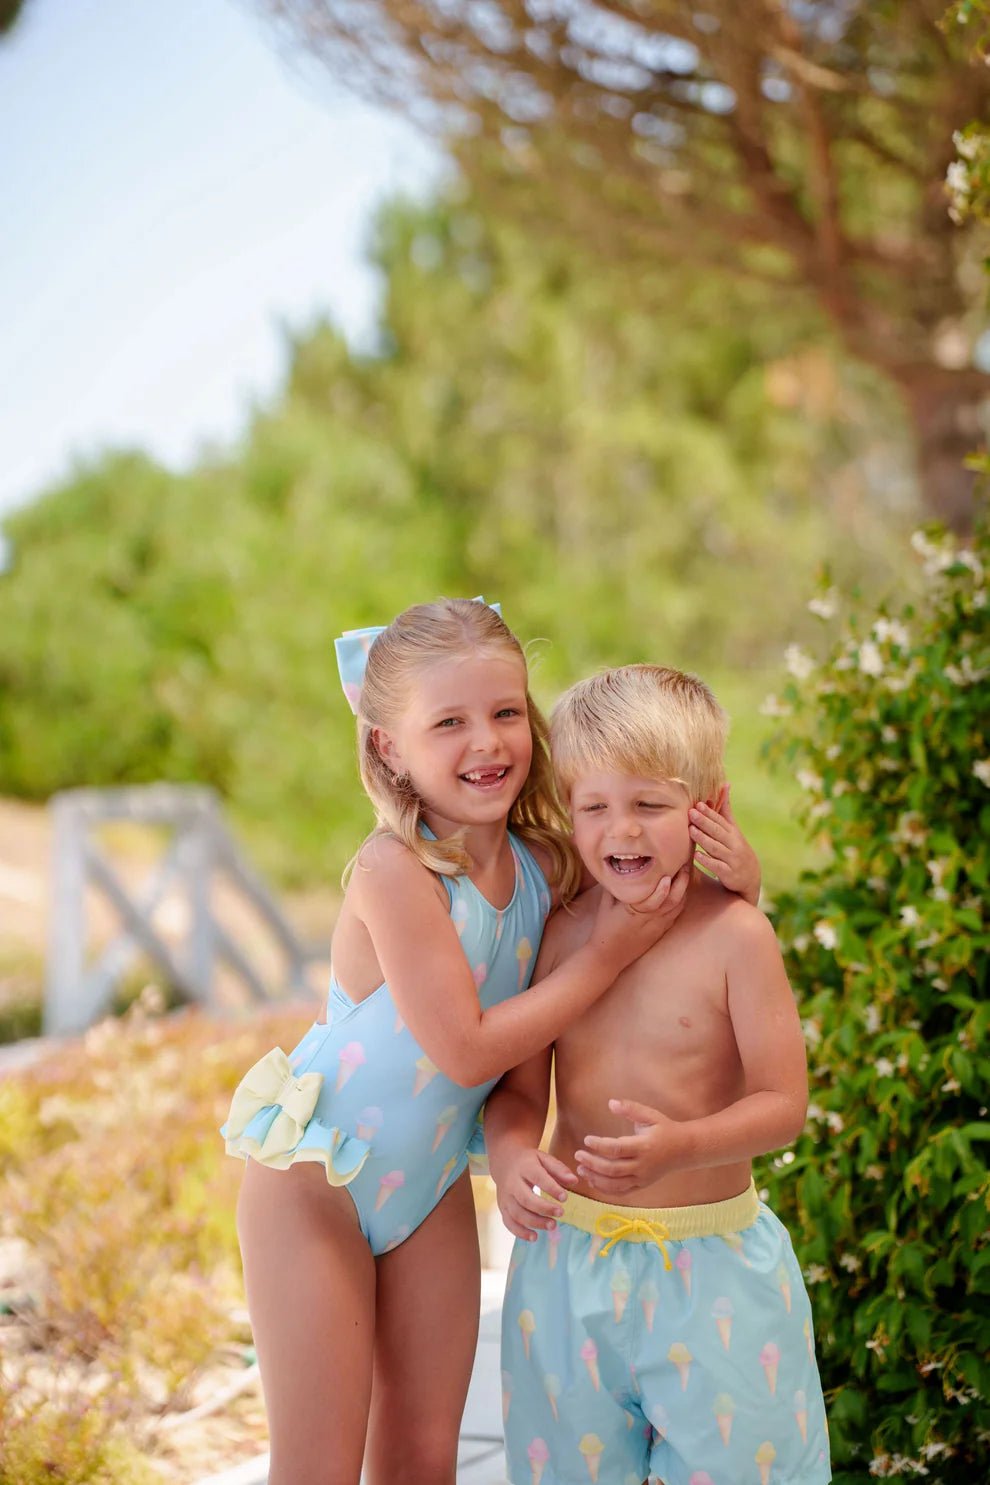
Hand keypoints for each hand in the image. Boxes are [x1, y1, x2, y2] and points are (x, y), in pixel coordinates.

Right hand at [494, 1147, 577, 1241]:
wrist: (504, 1161)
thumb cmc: (530, 1162)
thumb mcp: (544, 1159)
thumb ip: (559, 1169)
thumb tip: (574, 1181)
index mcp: (524, 1167)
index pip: (537, 1177)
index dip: (551, 1188)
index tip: (565, 1198)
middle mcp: (512, 1182)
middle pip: (525, 1198)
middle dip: (543, 1208)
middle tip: (561, 1213)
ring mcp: (505, 1197)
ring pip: (517, 1213)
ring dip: (535, 1222)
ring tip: (553, 1226)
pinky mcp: (502, 1208)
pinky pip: (509, 1222)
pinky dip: (520, 1232)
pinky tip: (535, 1237)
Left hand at [575, 1098, 685, 1195]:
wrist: (684, 1149)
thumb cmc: (665, 1129)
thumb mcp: (650, 1115)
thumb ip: (631, 1108)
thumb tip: (611, 1102)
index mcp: (644, 1146)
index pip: (617, 1149)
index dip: (600, 1145)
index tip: (587, 1139)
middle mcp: (643, 1165)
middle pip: (613, 1169)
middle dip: (592, 1164)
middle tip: (577, 1155)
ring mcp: (642, 1178)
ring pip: (615, 1184)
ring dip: (596, 1179)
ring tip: (581, 1170)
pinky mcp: (642, 1185)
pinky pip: (621, 1191)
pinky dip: (605, 1189)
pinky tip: (593, 1181)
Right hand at [589, 860, 690, 970]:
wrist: (609, 955)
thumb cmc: (604, 927)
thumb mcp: (606, 903)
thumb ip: (616, 885)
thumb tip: (621, 866)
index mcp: (634, 911)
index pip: (655, 897)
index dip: (665, 885)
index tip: (671, 866)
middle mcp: (649, 919)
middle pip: (673, 900)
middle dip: (682, 882)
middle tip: (685, 865)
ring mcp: (658, 926)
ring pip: (678, 907)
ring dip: (683, 890)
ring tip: (685, 874)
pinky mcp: (661, 932)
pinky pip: (675, 914)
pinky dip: (680, 901)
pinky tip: (680, 891)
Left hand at [689, 784, 760, 905]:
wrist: (750, 877)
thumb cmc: (736, 848)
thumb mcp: (733, 829)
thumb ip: (726, 809)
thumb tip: (725, 784)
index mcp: (733, 833)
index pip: (721, 821)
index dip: (710, 813)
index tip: (698, 804)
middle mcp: (734, 845)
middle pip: (718, 832)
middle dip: (704, 822)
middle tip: (691, 813)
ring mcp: (732, 859)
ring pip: (716, 848)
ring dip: (703, 839)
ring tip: (691, 830)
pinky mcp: (729, 874)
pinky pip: (717, 867)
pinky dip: (707, 861)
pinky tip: (696, 855)